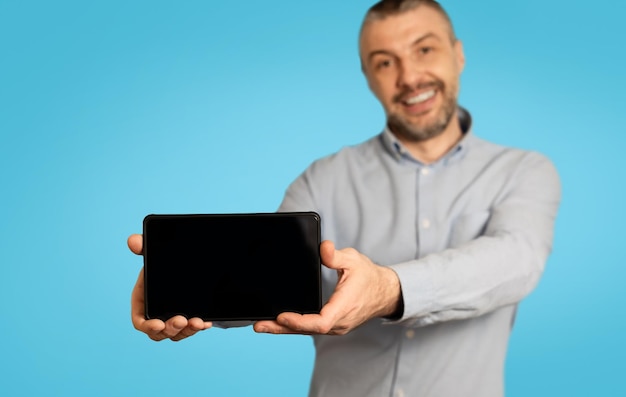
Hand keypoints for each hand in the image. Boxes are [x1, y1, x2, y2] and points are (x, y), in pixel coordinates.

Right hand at [127, 234, 211, 340]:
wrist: (183, 264)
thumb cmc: (161, 263)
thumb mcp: (154, 254)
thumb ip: (143, 247)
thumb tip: (133, 240)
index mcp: (142, 302)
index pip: (140, 321)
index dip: (147, 325)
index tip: (158, 324)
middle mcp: (156, 314)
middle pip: (159, 332)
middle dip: (170, 330)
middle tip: (181, 321)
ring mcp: (171, 318)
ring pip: (176, 333)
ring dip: (186, 331)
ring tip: (197, 322)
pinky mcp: (187, 319)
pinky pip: (191, 328)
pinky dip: (198, 327)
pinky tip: (206, 322)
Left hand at [254, 240, 401, 335]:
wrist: (385, 292)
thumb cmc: (369, 276)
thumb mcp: (354, 260)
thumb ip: (336, 255)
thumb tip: (323, 247)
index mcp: (344, 307)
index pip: (320, 322)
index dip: (300, 322)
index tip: (281, 316)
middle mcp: (339, 322)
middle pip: (308, 330)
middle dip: (281, 328)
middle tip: (258, 324)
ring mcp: (336, 326)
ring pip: (307, 331)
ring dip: (284, 329)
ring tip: (261, 325)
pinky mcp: (332, 325)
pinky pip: (311, 329)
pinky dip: (294, 326)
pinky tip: (278, 322)